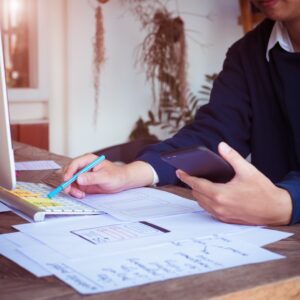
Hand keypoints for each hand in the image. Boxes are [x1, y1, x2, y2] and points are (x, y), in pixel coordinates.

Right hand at [63, 153, 153, 197]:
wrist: (122, 181)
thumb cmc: (116, 175)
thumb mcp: (105, 177)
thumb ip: (92, 177)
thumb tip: (79, 178)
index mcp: (88, 160)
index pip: (74, 164)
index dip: (68, 172)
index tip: (67, 181)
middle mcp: (83, 166)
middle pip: (68, 172)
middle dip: (67, 182)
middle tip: (70, 191)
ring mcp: (81, 174)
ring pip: (69, 181)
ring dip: (71, 189)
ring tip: (80, 195)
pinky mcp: (82, 183)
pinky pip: (73, 187)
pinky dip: (74, 192)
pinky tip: (82, 195)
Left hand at [176, 142, 291, 224]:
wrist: (275, 210)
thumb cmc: (263, 191)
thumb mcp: (248, 170)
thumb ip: (232, 157)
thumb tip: (221, 146)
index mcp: (221, 194)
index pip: (197, 184)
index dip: (186, 177)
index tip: (179, 171)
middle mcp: (218, 206)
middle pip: (197, 193)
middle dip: (192, 183)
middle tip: (191, 174)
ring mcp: (221, 215)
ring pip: (201, 202)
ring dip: (199, 192)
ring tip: (200, 182)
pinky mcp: (225, 219)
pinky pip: (208, 209)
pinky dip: (206, 200)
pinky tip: (210, 193)